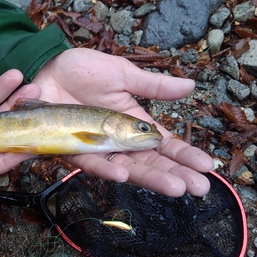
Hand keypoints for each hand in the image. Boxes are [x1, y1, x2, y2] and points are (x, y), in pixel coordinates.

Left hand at [33, 48, 212, 196]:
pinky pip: (90, 162)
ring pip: (125, 168)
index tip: (207, 167)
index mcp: (133, 123)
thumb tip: (191, 87)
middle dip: (175, 174)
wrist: (48, 68)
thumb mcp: (123, 75)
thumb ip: (154, 86)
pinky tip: (123, 175)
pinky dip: (106, 169)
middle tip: (199, 188)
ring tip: (174, 187)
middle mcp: (118, 140)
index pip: (164, 144)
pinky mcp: (73, 149)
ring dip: (149, 178)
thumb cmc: (84, 71)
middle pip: (149, 162)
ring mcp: (97, 147)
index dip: (185, 156)